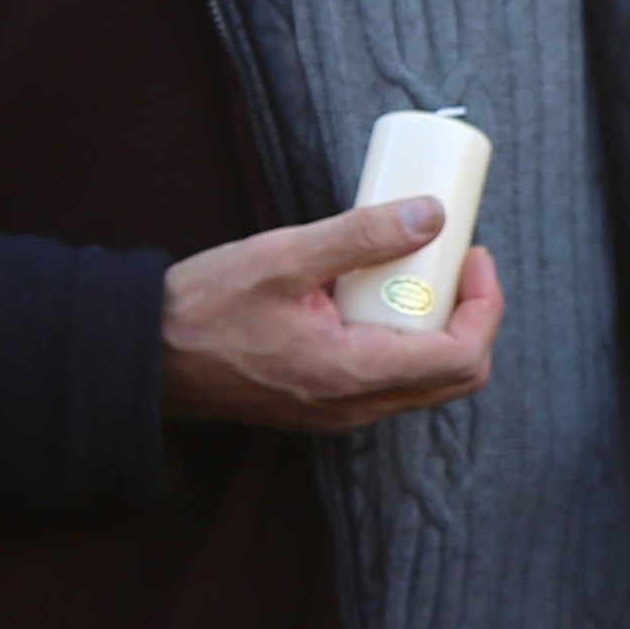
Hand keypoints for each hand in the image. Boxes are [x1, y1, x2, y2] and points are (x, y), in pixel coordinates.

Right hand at [161, 200, 501, 432]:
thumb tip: (433, 215)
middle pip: (456, 376)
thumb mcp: (284, 257)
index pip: (461, 358)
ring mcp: (340, 412)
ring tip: (420, 267)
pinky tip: (380, 292)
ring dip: (440, 324)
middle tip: (455, 257)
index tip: (471, 253)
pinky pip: (392, 379)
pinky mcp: (325, 404)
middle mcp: (354, 407)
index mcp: (352, 375)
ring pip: (427, 380)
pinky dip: (406, 336)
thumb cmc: (204, 308)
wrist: (144, 358)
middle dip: (471, 314)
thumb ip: (361, 237)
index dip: (485, 304)